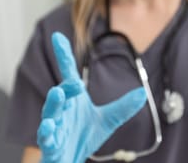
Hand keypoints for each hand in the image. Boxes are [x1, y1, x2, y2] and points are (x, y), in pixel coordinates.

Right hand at [38, 32, 146, 162]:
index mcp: (73, 99)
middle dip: (67, 87)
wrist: (70, 160)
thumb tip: (142, 94)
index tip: (58, 36)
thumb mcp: (107, 120)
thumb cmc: (82, 137)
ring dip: (53, 104)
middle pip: (62, 93)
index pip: (68, 73)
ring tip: (57, 94)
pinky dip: (47, 131)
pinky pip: (46, 137)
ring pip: (50, 112)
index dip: (63, 55)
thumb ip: (122, 107)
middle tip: (76, 83)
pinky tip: (50, 127)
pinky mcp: (50, 144)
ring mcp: (53, 126)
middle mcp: (61, 109)